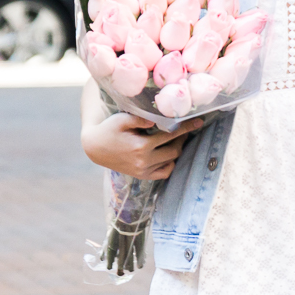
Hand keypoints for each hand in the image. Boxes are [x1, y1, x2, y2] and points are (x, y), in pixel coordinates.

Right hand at [81, 112, 203, 180]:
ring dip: (178, 150)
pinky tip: (170, 153)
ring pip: (171, 161)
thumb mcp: (121, 119)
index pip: (170, 135)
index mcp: (141, 146)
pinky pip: (164, 173)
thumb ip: (140, 118)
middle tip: (186, 128)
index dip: (186, 128)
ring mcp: (144, 171)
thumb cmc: (109, 129)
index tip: (199, 121)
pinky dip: (171, 163)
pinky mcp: (143, 176)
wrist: (95, 148)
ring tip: (178, 138)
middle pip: (175, 150)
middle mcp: (145, 161)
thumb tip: (157, 118)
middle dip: (183, 138)